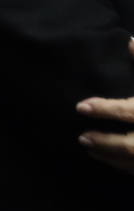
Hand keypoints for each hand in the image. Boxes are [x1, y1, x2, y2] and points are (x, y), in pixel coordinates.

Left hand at [77, 37, 133, 173]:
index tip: (81, 106)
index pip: (130, 111)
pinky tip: (112, 162)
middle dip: (105, 142)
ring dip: (111, 158)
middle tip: (81, 137)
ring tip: (89, 149)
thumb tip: (130, 42)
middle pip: (131, 145)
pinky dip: (127, 168)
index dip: (104, 109)